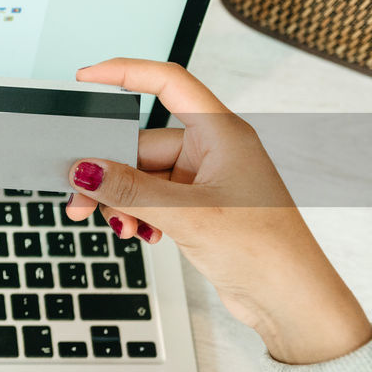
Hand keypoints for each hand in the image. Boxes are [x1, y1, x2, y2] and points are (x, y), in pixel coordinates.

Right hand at [65, 58, 370, 364]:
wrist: (289, 299)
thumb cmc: (266, 251)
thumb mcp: (187, 215)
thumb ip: (130, 190)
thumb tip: (86, 170)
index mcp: (222, 134)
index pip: (168, 83)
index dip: (125, 72)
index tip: (86, 77)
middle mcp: (213, 151)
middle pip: (141, 144)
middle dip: (110, 174)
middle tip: (82, 199)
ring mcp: (204, 179)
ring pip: (140, 176)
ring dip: (124, 202)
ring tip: (123, 228)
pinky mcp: (197, 206)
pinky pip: (151, 198)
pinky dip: (137, 214)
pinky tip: (142, 234)